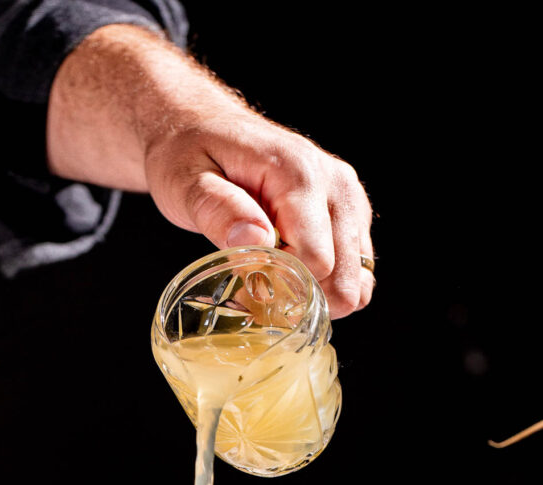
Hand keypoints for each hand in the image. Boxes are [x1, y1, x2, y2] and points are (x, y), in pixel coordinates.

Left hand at [47, 25, 373, 318]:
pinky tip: (292, 277)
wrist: (202, 127)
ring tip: (275, 282)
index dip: (284, 288)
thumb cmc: (189, 154)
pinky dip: (327, 285)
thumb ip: (218, 209)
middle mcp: (336, 185)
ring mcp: (349, 200)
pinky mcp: (351, 214)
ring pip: (358, 280)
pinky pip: (355, 270)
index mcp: (300, 174)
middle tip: (260, 291)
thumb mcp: (185, 182)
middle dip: (305, 299)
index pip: (316, 260)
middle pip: (345, 277)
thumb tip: (256, 241)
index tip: (248, 287)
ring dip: (318, 296)